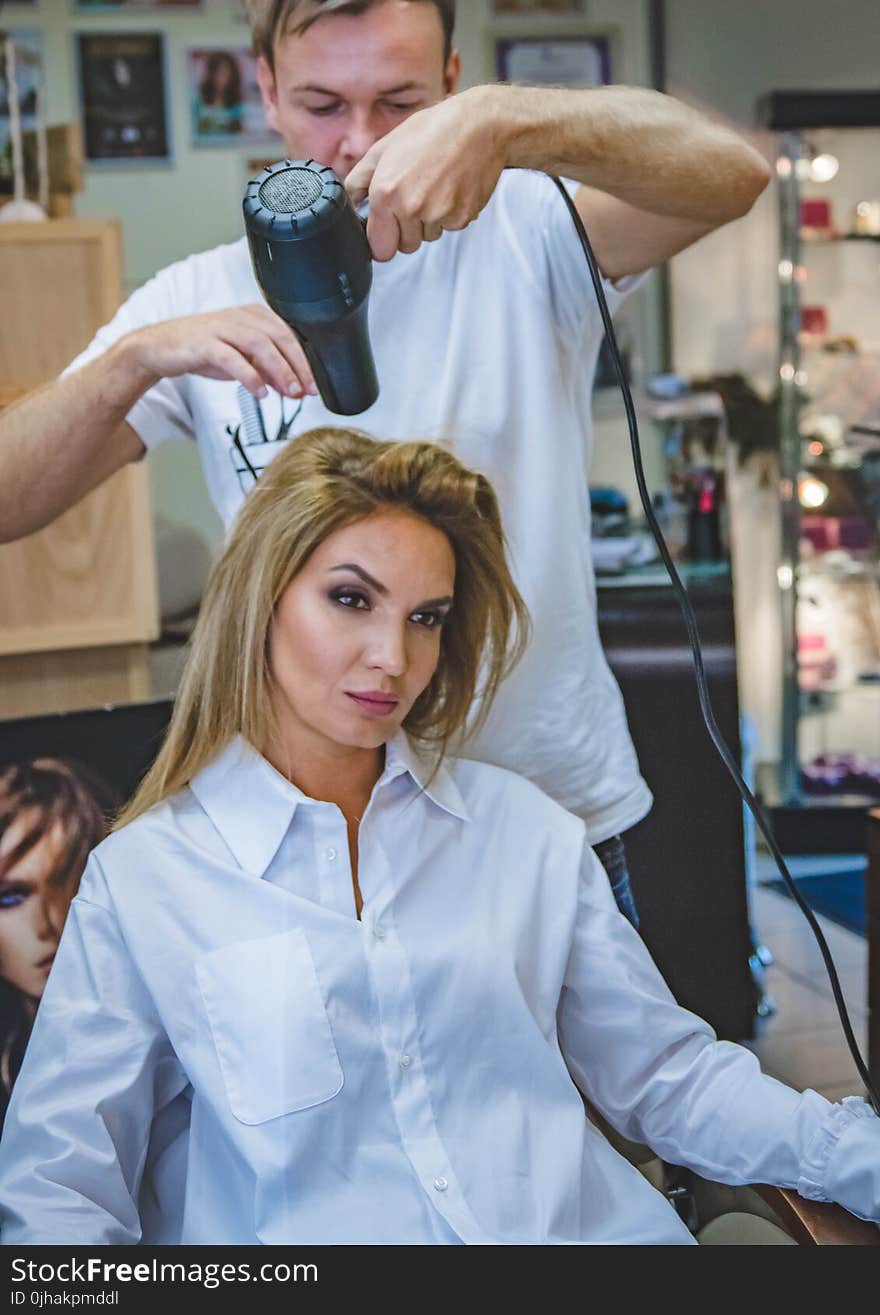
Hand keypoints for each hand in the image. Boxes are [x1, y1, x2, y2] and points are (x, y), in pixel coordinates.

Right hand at [127, 305, 317, 399]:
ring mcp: (221, 327)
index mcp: (253, 317)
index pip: (288, 336)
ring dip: (280, 370)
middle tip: (309, 390)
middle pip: (279, 337)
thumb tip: (296, 387)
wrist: (160, 349)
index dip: (305, 360)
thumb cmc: (202, 351)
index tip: (316, 385)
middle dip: (298, 366)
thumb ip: (268, 371)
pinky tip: (260, 392)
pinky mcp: (204, 342)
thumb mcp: (241, 361)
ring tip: (291, 392)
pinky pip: (231, 357)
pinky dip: (249, 375)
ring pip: (259, 344)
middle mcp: (240, 317)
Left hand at [345, 87, 507, 261]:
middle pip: (405, 247)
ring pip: (428, 237)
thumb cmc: (432, 131)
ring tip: (435, 187)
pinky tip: (452, 188)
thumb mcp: (385, 147)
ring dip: (429, 221)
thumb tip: (350, 202)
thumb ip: (360, 179)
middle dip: (406, 231)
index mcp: (386, 192)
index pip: (380, 248)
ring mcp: (439, 215)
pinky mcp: (462, 217)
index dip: (383, 240)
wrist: (479, 125)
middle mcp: (411, 207)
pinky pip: (449, 227)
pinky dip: (450, 214)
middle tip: (415, 199)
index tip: (387, 230)